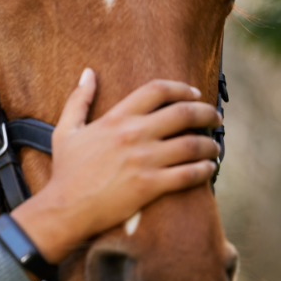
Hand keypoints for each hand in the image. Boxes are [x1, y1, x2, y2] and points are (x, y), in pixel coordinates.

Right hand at [10, 69, 220, 262]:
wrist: (66, 207)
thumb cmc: (66, 170)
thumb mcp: (66, 129)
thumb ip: (79, 99)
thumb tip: (87, 73)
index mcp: (116, 118)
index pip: (156, 90)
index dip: (181, 88)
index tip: (194, 94)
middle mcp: (134, 134)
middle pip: (183, 113)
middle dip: (206, 113)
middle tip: (214, 118)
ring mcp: (144, 160)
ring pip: (192, 144)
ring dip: (210, 144)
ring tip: (214, 146)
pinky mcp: (151, 186)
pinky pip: (189, 174)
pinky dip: (204, 170)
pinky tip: (208, 168)